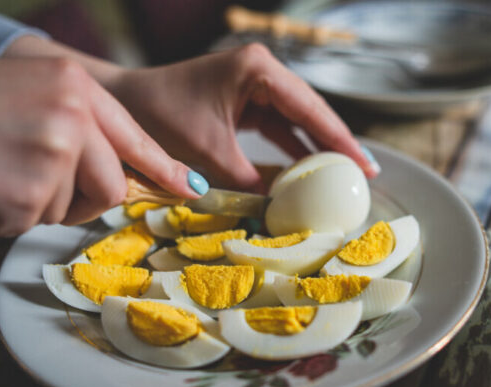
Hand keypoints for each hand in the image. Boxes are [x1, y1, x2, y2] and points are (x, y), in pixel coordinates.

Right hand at [0, 59, 202, 234]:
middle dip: (83, 198)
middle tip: (31, 181)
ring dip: (43, 205)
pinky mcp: (28, 194)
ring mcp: (54, 154)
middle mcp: (73, 115)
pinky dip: (9, 216)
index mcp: (74, 86)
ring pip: (78, 208)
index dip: (164, 168)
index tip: (190, 188)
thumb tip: (120, 172)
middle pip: (115, 184)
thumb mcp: (26, 96)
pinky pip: (37, 222)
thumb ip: (77, 126)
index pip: (134, 137)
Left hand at [108, 43, 379, 190]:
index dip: (340, 139)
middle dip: (337, 143)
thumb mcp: (209, 154)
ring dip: (317, 147)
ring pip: (297, 120)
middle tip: (366, 173)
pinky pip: (278, 127)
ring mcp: (254, 85)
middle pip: (311, 111)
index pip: (310, 108)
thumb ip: (249, 182)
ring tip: (347, 175)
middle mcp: (261, 71)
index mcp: (257, 70)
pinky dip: (292, 149)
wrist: (124, 105)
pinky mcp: (245, 100)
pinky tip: (310, 171)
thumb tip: (281, 211)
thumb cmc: (161, 118)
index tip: (365, 164)